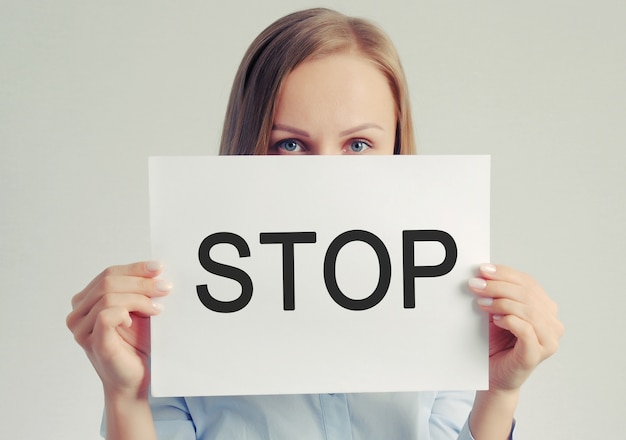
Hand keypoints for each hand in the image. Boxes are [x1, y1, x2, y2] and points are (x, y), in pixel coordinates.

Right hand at [66, 262, 170, 396]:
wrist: (136, 379)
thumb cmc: (137, 345)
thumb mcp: (139, 310)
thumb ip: (140, 290)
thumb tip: (156, 269)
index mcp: (87, 301)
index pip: (109, 274)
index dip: (135, 269)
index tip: (159, 268)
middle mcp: (78, 313)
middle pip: (108, 281)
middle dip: (140, 282)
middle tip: (165, 288)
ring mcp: (82, 329)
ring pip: (107, 296)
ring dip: (138, 298)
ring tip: (157, 308)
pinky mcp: (92, 342)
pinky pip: (105, 315)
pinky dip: (124, 312)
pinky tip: (134, 321)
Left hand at [468, 264, 563, 391]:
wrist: (493, 375)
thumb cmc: (496, 343)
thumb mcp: (496, 312)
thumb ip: (497, 293)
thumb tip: (483, 272)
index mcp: (545, 308)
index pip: (527, 282)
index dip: (505, 273)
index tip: (483, 269)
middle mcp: (552, 323)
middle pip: (527, 294)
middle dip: (498, 286)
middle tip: (475, 284)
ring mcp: (548, 340)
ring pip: (528, 310)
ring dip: (501, 302)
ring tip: (481, 303)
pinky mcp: (536, 354)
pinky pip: (526, 330)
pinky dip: (510, 320)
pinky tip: (496, 320)